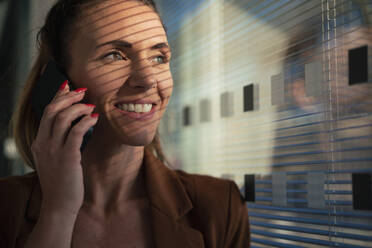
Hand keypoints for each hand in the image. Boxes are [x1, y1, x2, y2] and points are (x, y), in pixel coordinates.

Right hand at [31, 81, 98, 215]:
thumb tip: (74, 125)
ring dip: (79, 107)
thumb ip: (59, 142)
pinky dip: (86, 121)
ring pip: (63, 118)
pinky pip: (76, 132)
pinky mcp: (67, 157)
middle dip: (68, 96)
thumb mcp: (54, 158)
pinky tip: (94, 118)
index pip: (46, 112)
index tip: (68, 86)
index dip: (57, 96)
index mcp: (39, 142)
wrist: (59, 205)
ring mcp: (54, 150)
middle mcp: (44, 143)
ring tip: (91, 105)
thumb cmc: (61, 181)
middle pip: (52, 110)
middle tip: (83, 91)